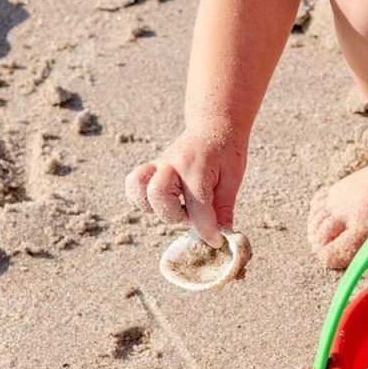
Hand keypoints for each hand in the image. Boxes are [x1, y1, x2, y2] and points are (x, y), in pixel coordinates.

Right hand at [124, 128, 245, 247]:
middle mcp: (171, 164)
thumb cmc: (226, 153)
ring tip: (177, 208)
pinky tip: (162, 204)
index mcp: (196, 167)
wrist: (213, 126)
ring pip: (139, 190)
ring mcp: (158, 165)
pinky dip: (141, 199)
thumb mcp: (233, 179)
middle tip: (193, 216)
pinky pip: (134, 185)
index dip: (207, 230)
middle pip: (158, 195)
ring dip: (156, 208)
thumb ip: (225, 207)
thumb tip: (223, 236)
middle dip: (176, 215)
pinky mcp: (152, 169)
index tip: (216, 242)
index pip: (197, 207)